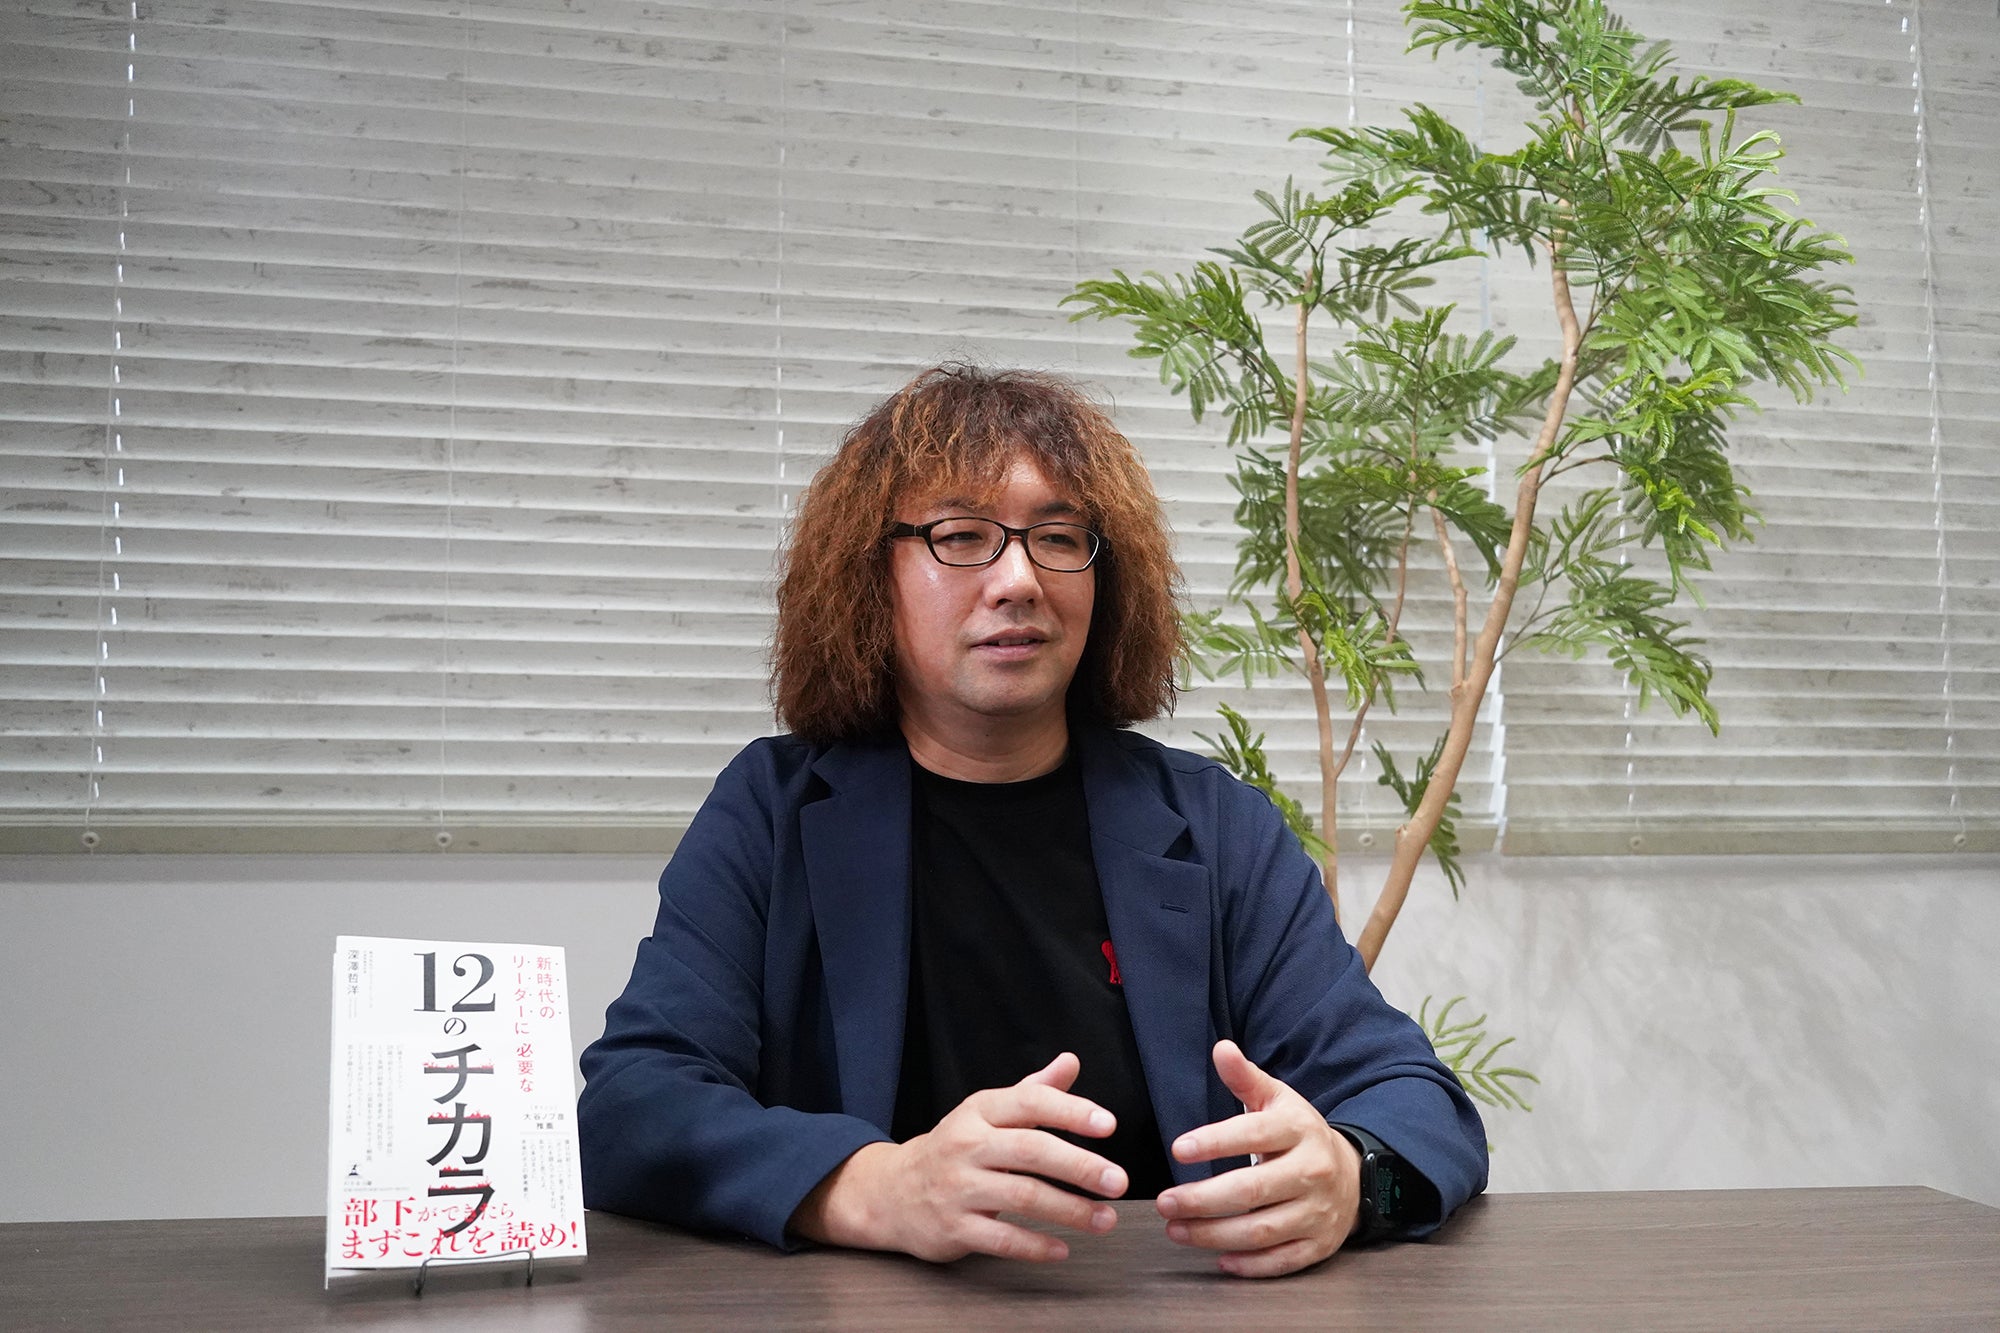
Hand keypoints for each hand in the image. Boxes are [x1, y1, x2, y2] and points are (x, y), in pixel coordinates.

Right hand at [788, 1051, 1127, 1262]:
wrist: (891, 1191)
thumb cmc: (955, 1148)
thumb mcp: (988, 1113)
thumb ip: (1033, 1091)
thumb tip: (1071, 1061)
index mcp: (980, 1111)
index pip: (1030, 1102)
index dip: (1071, 1111)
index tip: (1109, 1125)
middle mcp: (967, 1145)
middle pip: (1031, 1150)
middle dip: (1079, 1166)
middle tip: (1118, 1181)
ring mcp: (958, 1187)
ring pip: (1022, 1197)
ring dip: (1070, 1210)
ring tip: (1106, 1219)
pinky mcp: (953, 1228)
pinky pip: (1001, 1238)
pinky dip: (1035, 1246)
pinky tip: (1064, 1248)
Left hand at [1155, 1039, 1361, 1277]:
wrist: (1352, 1175)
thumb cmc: (1299, 1135)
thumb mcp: (1278, 1100)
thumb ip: (1245, 1079)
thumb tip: (1221, 1048)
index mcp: (1298, 1130)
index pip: (1254, 1135)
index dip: (1215, 1142)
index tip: (1177, 1150)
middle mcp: (1311, 1172)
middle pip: (1252, 1191)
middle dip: (1203, 1200)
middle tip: (1163, 1202)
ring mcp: (1317, 1212)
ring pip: (1261, 1231)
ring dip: (1213, 1235)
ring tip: (1175, 1229)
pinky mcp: (1319, 1246)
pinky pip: (1281, 1261)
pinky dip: (1249, 1265)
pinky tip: (1217, 1259)